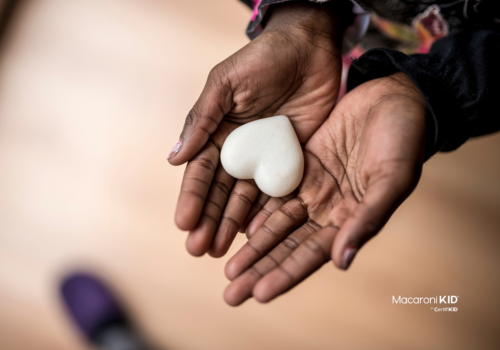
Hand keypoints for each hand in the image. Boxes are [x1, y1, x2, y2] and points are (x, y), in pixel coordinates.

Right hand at [169, 3, 350, 256]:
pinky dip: (267, 214)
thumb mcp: (226, 84)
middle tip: (200, 250)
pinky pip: (278, 191)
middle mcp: (239, 151)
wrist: (309, 48)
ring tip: (221, 251)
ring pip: (246, 199)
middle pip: (220, 193)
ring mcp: (265, 159)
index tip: (184, 224)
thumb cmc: (263, 59)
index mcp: (217, 133)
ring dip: (232, 224)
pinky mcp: (291, 161)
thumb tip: (173, 157)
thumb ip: (202, 119)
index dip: (192, 198)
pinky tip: (256, 235)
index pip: (201, 172)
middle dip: (209, 220)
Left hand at [223, 72, 427, 305]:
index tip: (259, 294)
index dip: (286, 274)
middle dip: (260, 269)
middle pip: (287, 245)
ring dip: (252, 246)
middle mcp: (327, 209)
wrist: (393, 98)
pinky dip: (255, 209)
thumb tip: (341, 262)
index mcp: (351, 219)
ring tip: (227, 268)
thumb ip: (367, 219)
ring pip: (275, 223)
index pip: (312, 254)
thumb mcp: (391, 178)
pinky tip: (236, 225)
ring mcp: (312, 188)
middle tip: (231, 293)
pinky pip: (272, 191)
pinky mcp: (300, 165)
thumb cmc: (403, 139)